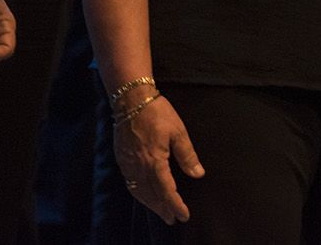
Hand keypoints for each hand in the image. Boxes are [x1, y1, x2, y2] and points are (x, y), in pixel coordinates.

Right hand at [113, 95, 203, 225]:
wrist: (131, 100)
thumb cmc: (158, 113)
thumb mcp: (178, 131)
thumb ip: (187, 155)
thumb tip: (198, 174)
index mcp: (154, 161)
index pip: (166, 190)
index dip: (175, 205)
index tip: (184, 216)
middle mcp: (139, 166)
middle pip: (151, 195)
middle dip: (162, 209)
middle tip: (172, 219)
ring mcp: (128, 164)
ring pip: (138, 191)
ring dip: (149, 204)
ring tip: (160, 211)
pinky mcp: (122, 159)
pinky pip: (129, 183)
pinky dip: (138, 193)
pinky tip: (144, 195)